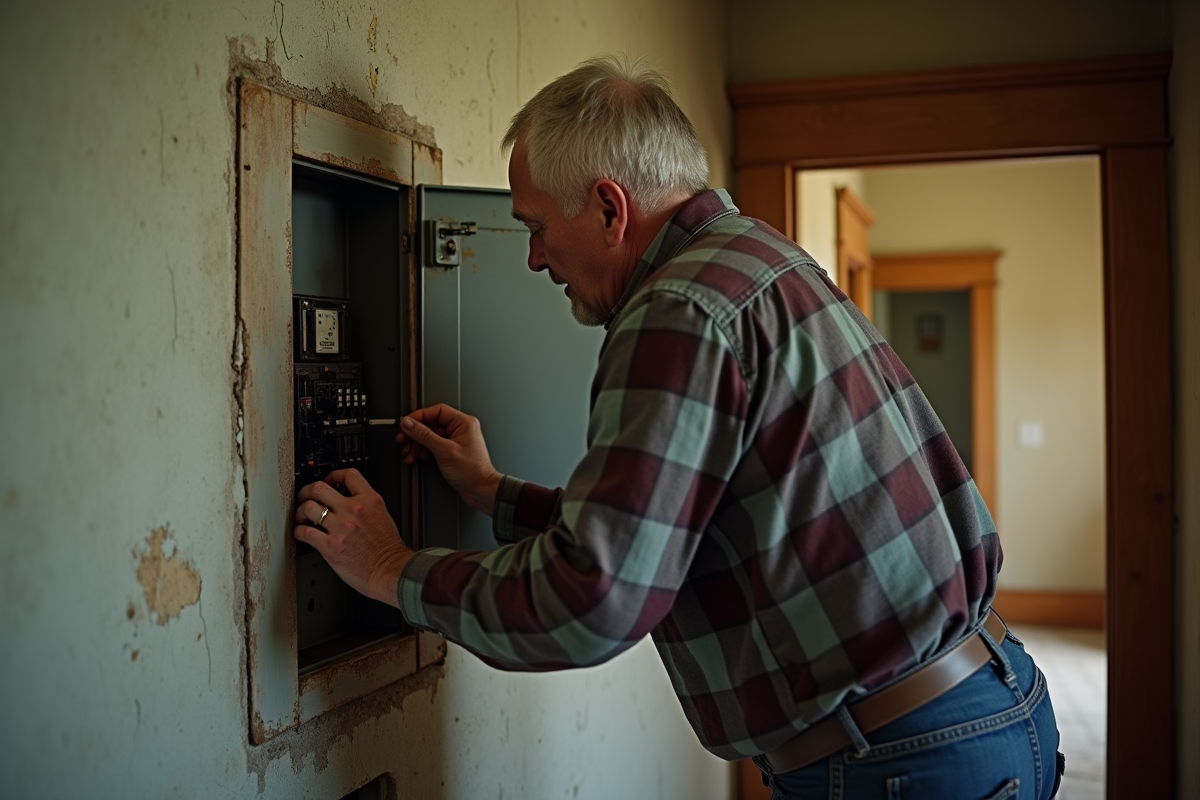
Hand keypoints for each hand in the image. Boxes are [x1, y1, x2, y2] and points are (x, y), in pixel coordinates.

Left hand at [293, 468, 412, 606]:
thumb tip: (347, 501)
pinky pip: (305, 532)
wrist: (391, 571)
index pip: (348, 474)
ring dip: (300, 512)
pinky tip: (302, 534)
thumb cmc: (388, 550)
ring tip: (302, 518)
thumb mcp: (383, 516)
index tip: (327, 481)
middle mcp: (355, 510)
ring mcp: (342, 527)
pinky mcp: (331, 546)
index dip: (332, 475)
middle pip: (319, 487)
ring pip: (308, 507)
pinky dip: (299, 532)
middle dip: (306, 492)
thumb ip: (366, 505)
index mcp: (370, 501)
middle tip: (304, 498)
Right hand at [395, 403, 502, 514]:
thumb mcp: (444, 451)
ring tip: (408, 452)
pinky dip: (423, 451)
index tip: (406, 424)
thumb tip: (409, 424)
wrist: (481, 490)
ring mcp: (456, 440)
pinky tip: (417, 457)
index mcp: (463, 422)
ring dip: (417, 444)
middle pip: (431, 424)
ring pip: (430, 436)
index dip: (418, 416)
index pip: (436, 411)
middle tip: (403, 440)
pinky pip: (433, 445)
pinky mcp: (451, 451)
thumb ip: (424, 435)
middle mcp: (460, 429)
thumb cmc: (473, 472)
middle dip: (415, 434)